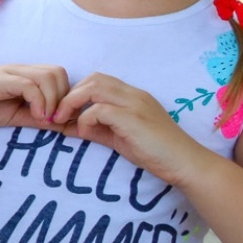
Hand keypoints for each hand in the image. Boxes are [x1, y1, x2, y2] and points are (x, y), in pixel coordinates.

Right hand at [0, 64, 70, 131]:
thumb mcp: (13, 117)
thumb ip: (36, 118)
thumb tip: (62, 125)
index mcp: (24, 76)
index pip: (57, 76)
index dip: (64, 97)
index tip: (58, 120)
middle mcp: (19, 70)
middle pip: (57, 72)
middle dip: (62, 97)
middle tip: (53, 119)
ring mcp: (8, 73)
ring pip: (47, 76)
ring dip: (52, 100)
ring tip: (44, 119)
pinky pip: (29, 85)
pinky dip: (39, 101)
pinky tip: (35, 116)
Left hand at [50, 72, 205, 185]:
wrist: (184, 163)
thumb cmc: (153, 151)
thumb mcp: (116, 137)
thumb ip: (93, 129)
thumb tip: (65, 127)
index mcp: (131, 96)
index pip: (97, 80)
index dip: (75, 93)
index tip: (63, 113)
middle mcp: (133, 94)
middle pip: (93, 79)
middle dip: (70, 95)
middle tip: (58, 115)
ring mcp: (134, 104)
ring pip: (94, 88)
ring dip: (72, 103)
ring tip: (65, 121)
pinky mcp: (133, 118)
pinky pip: (100, 109)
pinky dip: (86, 119)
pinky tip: (84, 132)